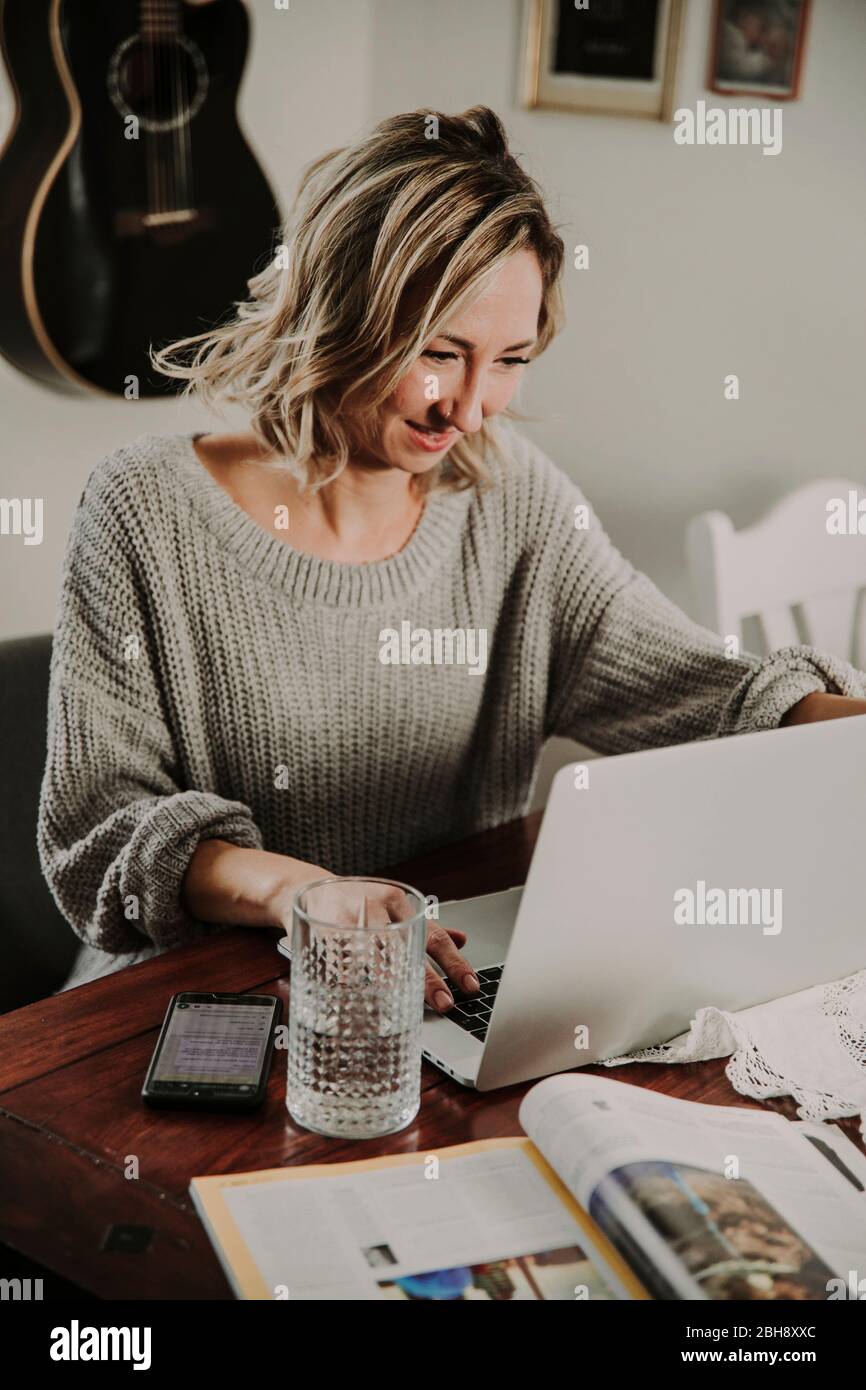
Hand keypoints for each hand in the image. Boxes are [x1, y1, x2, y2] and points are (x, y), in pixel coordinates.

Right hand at [279, 876, 479, 1013]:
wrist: (305, 888)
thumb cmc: (355, 903)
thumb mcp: (393, 907)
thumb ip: (426, 926)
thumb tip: (462, 940)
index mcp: (399, 903)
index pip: (434, 935)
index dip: (454, 962)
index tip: (470, 986)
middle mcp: (378, 908)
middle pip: (409, 949)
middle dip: (428, 979)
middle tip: (444, 1002)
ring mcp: (351, 920)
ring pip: (376, 957)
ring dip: (392, 985)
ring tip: (405, 1007)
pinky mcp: (325, 934)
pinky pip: (343, 965)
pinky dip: (354, 985)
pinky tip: (362, 1001)